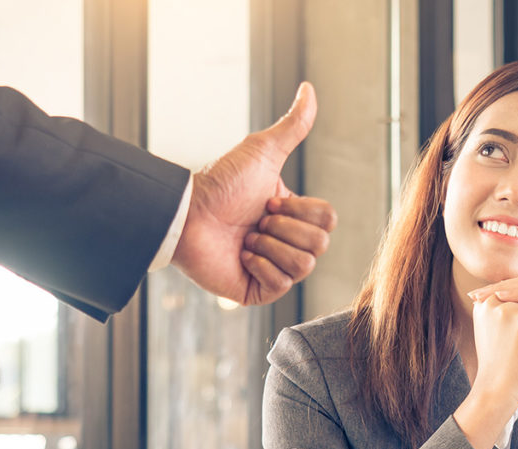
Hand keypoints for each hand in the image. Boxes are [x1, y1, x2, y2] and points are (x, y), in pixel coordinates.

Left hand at [171, 82, 337, 304]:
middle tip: (255, 218)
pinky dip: (260, 264)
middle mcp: (287, 243)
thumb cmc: (222, 182)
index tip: (268, 199)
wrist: (189, 214)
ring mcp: (273, 269)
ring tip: (245, 237)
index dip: (300, 208)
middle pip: (320, 244)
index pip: (328, 220)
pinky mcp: (257, 291)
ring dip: (270, 245)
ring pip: (304, 266)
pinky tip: (240, 254)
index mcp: (294, 216)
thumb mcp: (263, 150)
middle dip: (284, 227)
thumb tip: (309, 88)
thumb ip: (293, 125)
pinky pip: (282, 285)